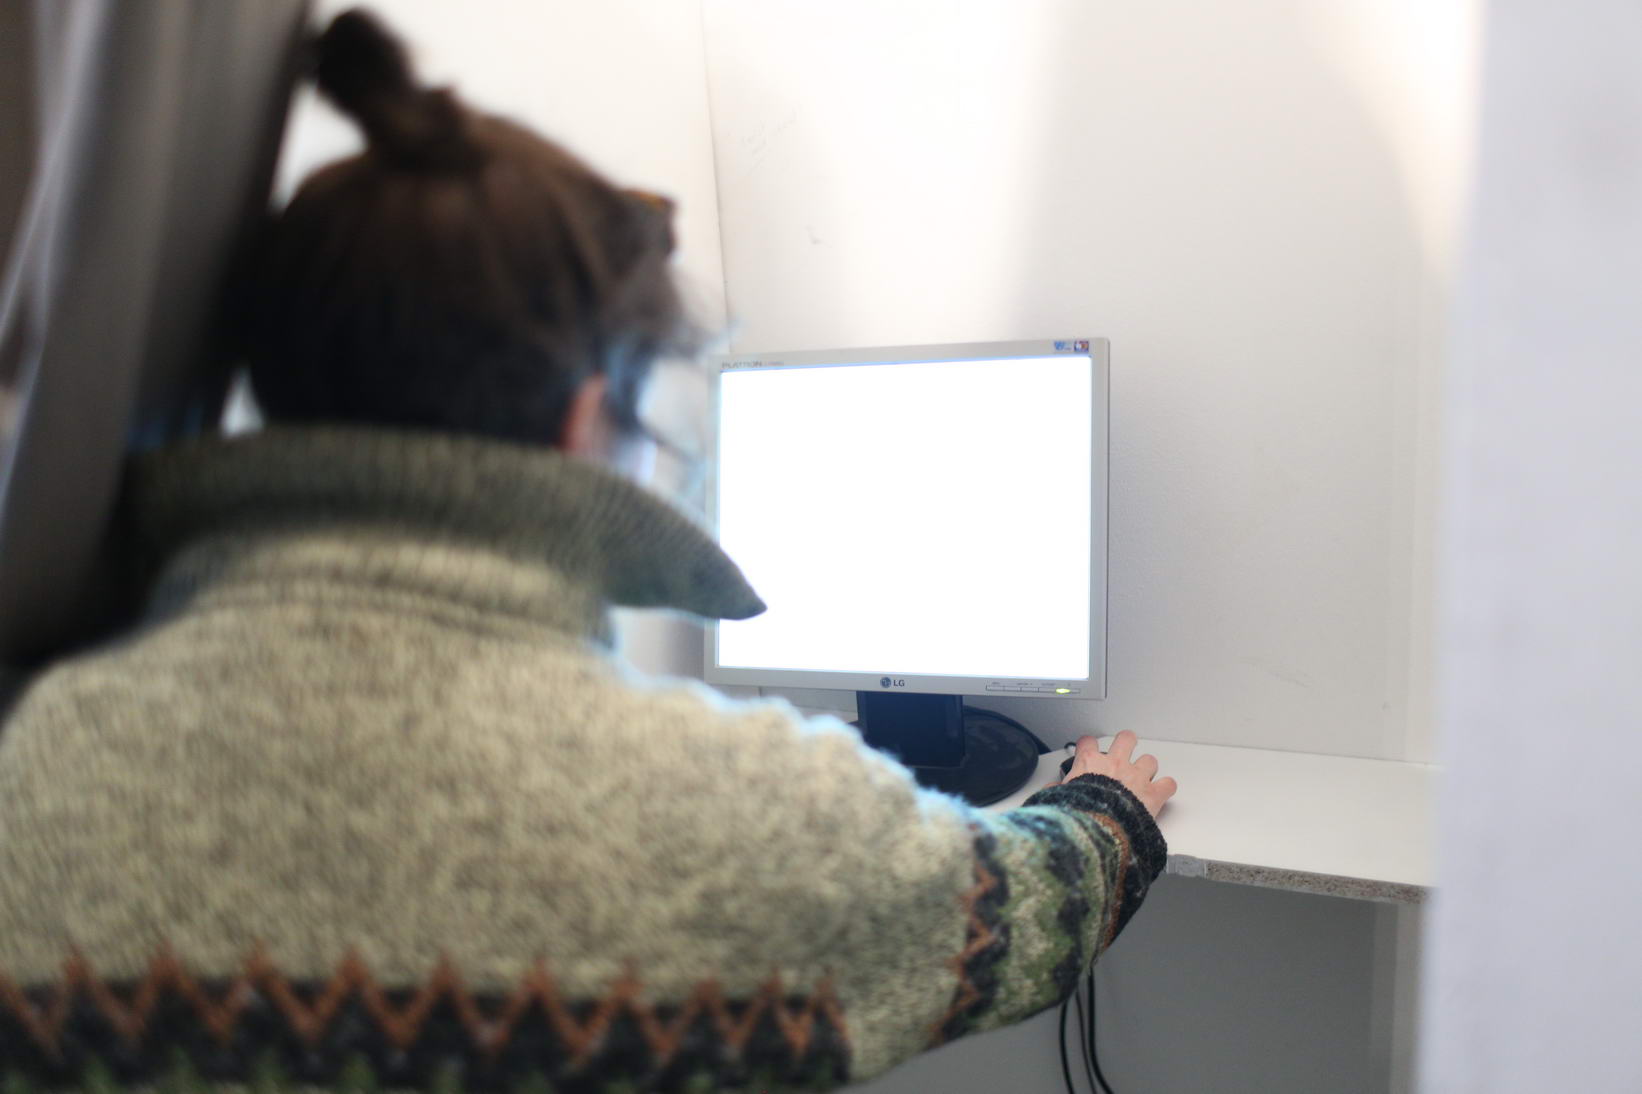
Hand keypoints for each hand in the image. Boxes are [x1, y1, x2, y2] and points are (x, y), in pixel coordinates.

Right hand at [1056, 731, 1176, 818]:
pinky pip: (1168, 783)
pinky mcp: (1153, 794)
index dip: (1088, 746)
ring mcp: (1137, 777)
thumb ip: (1055, 792)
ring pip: (1150, 760)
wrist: (1099, 831)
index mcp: (1089, 763)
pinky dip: (1165, 788)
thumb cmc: (1079, 814)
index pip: (1087, 742)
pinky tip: (1160, 794)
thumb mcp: (1057, 800)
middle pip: (1126, 739)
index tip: (1088, 752)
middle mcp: (1115, 764)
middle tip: (1123, 755)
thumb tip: (1050, 792)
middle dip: (1126, 744)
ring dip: (1146, 769)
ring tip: (1142, 780)